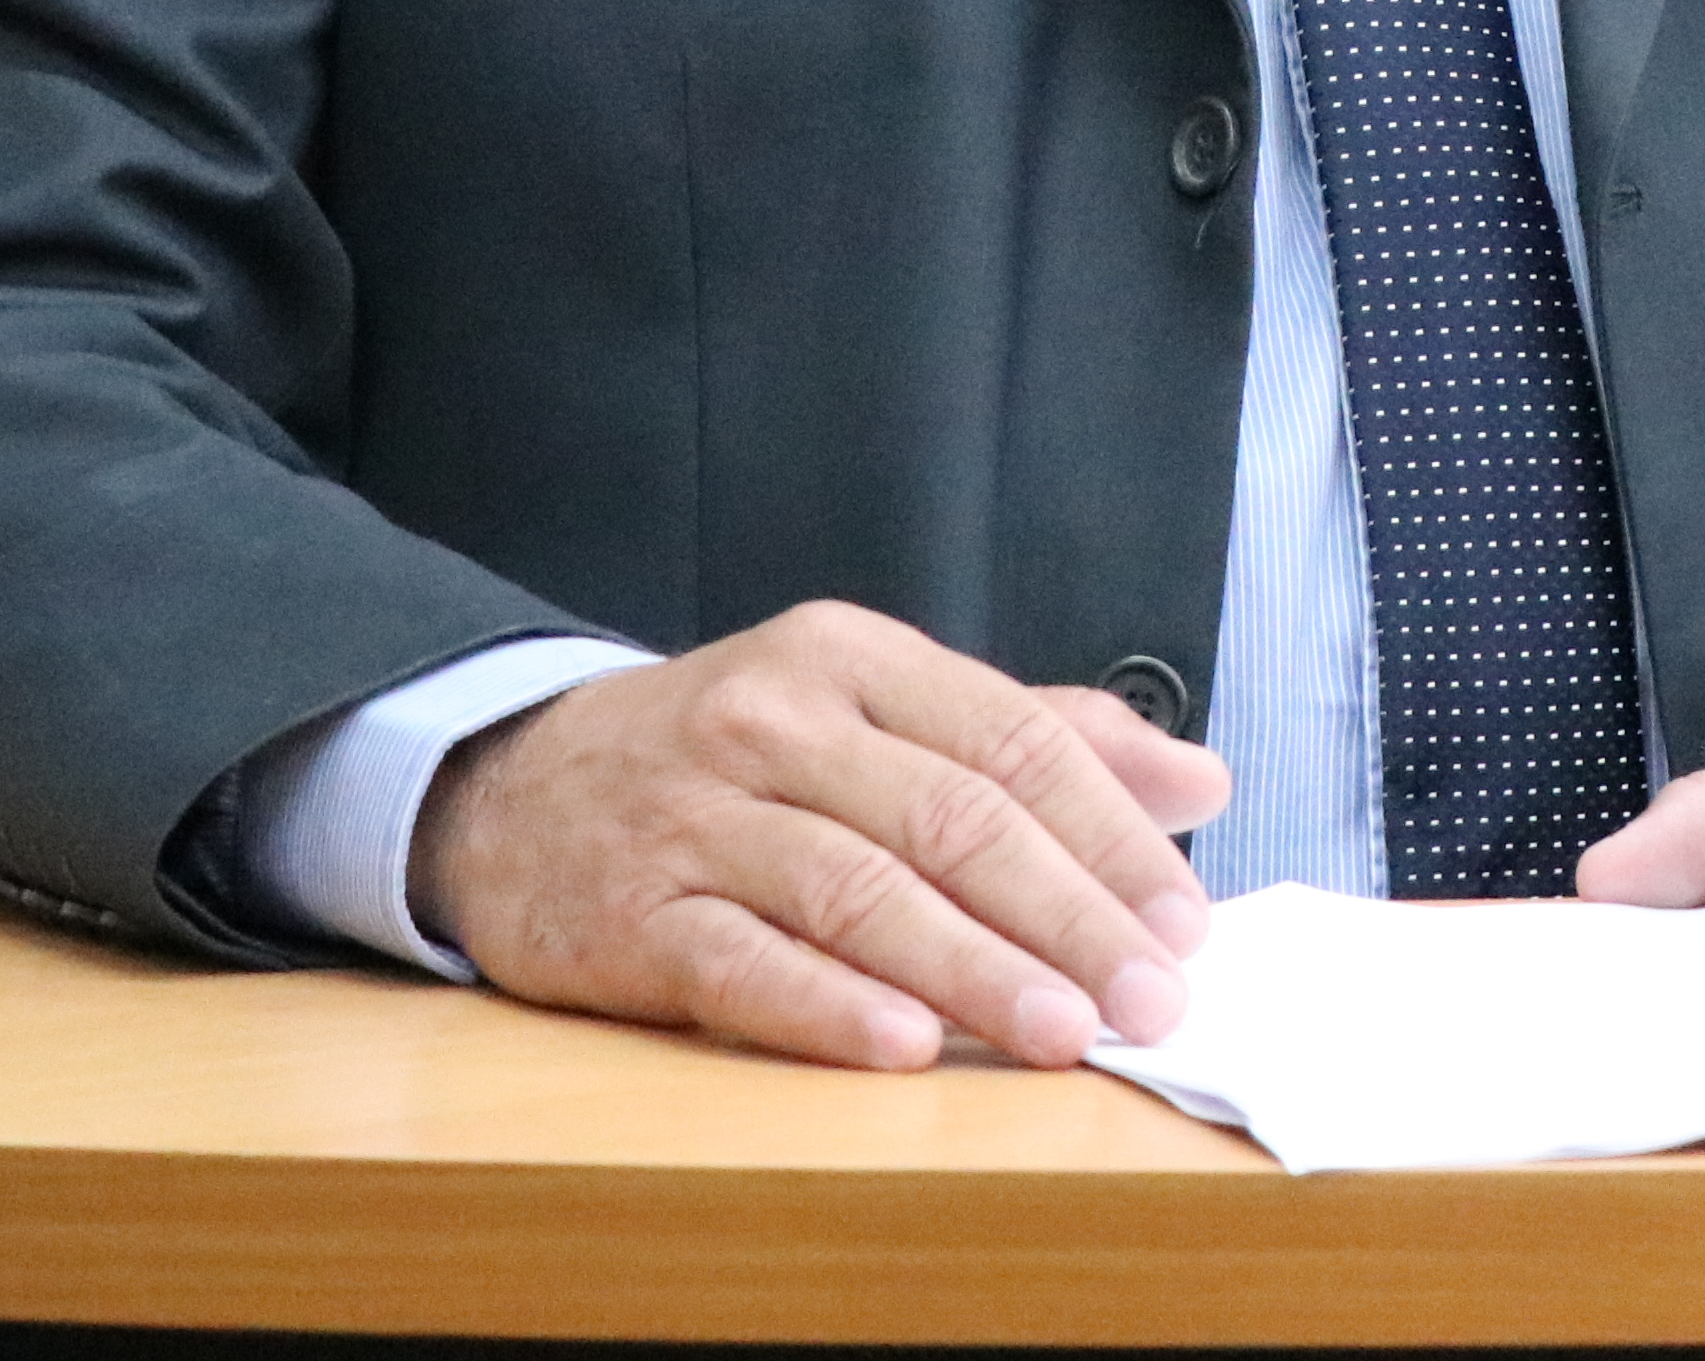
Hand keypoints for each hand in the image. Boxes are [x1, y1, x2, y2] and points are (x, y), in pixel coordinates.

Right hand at [405, 601, 1227, 1070]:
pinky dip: (829, 1006)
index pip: (1012, 740)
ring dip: (974, 969)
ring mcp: (697, 818)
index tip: (1185, 920)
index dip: (1109, 834)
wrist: (508, 790)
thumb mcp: (872, 708)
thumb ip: (1034, 739)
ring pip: (860, 891)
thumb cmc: (730, 760)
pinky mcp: (632, 915)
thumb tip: (1196, 782)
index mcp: (851, 659)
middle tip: (1150, 997)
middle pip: (951, 818)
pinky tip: (907, 1046)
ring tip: (1063, 1031)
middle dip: (1068, 915)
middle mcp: (775, 722)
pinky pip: (742, 963)